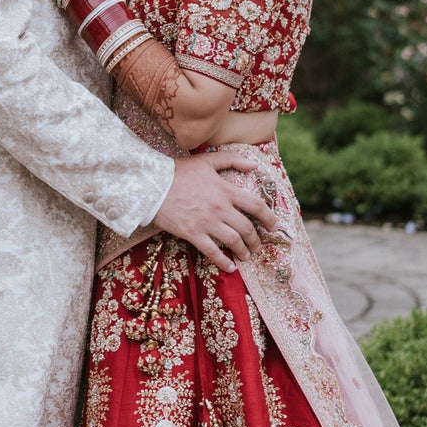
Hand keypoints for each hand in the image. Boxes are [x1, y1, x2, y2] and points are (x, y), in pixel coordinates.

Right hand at [153, 149, 280, 270]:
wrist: (153, 185)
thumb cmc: (179, 171)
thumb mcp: (207, 160)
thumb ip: (232, 160)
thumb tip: (254, 165)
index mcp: (225, 190)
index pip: (255, 205)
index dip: (268, 217)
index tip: (273, 226)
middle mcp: (220, 208)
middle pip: (246, 228)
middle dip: (256, 240)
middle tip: (258, 245)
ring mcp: (207, 222)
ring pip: (233, 242)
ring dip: (243, 251)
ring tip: (246, 256)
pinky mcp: (193, 234)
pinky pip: (212, 252)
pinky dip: (224, 262)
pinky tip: (230, 267)